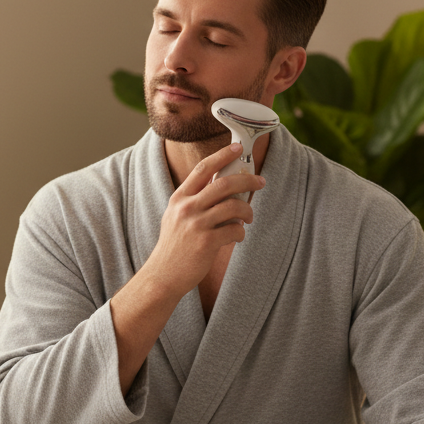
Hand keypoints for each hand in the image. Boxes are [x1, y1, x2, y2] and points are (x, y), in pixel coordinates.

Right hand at [143, 143, 265, 299]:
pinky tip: (236, 236)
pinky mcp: (206, 242)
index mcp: (180, 198)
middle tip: (260, 181)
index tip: (238, 148)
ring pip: (234, 206)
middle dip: (247, 180)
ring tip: (248, 217)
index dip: (222, 155)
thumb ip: (194, 200)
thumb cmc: (174, 246)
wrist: (163, 275)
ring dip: (247, 210)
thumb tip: (223, 187)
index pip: (203, 169)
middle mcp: (187, 207)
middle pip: (224, 183)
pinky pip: (234, 229)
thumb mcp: (176, 216)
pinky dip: (240, 232)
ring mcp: (196, 224)